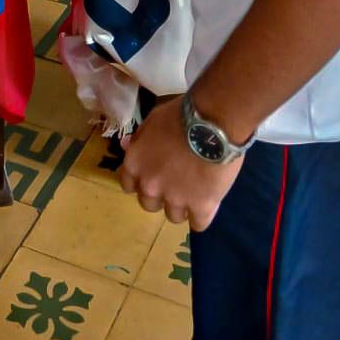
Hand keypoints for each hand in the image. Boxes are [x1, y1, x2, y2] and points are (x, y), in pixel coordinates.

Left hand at [119, 97, 242, 229]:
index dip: (141, 180)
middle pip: (149, 204)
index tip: (153, 174)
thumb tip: (127, 145)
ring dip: (181, 206)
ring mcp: (175, 200)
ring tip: (195, 191)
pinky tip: (208, 202)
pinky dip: (202, 215)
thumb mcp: (152, 120)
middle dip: (160, 195)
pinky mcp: (201, 207)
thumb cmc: (181, 115)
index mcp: (135, 164)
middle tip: (175, 182)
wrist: (213, 123)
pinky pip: (198, 224)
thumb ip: (139, 138)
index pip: (128, 184)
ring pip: (173, 216)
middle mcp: (151, 186)